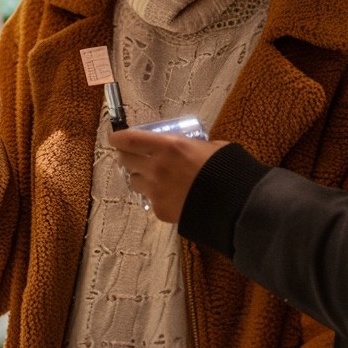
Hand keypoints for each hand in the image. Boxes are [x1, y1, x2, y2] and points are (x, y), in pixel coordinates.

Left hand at [108, 128, 226, 223]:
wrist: (233, 205)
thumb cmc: (225, 169)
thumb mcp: (210, 146)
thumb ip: (192, 144)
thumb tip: (189, 145)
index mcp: (169, 146)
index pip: (130, 139)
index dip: (118, 138)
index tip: (114, 137)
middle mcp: (156, 167)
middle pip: (125, 160)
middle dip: (126, 156)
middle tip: (132, 156)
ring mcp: (155, 190)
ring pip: (133, 181)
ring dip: (139, 176)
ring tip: (151, 176)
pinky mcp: (159, 210)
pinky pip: (149, 199)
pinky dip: (155, 195)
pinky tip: (169, 195)